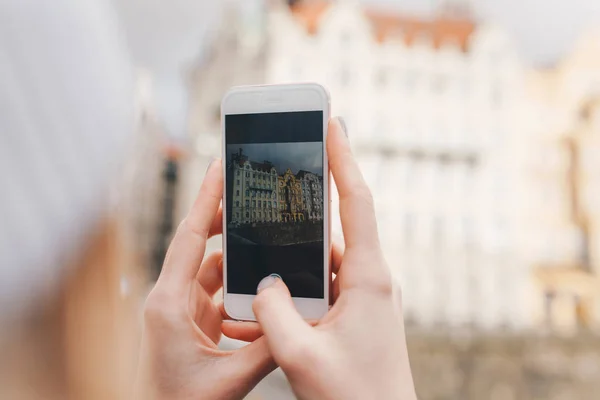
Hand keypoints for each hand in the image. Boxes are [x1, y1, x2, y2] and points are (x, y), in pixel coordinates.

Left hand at [134, 160, 274, 399]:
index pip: (189, 237)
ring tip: (265, 241)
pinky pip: (217, 290)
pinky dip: (238, 284)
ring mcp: (181, 310)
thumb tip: (298, 320)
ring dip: (238, 258)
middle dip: (225, 221)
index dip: (206, 199)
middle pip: (200, 244)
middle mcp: (171, 300)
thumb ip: (267, 347)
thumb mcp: (229, 379)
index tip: (219, 167)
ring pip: (212, 268)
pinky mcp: (192, 321)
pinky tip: (260, 286)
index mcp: (168, 304)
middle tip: (252, 197)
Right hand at [252, 118, 417, 399]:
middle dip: (305, 204)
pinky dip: (293, 291)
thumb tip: (263, 284)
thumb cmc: (354, 398)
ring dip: (290, 261)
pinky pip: (320, 289)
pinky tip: (261, 306)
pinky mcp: (353, 315)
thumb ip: (274, 313)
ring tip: (254, 260)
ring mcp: (362, 297)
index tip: (332, 123)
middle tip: (280, 175)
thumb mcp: (301, 356)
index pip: (357, 201)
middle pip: (334, 227)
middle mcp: (369, 280)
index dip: (343, 158)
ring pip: (320, 263)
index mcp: (368, 278)